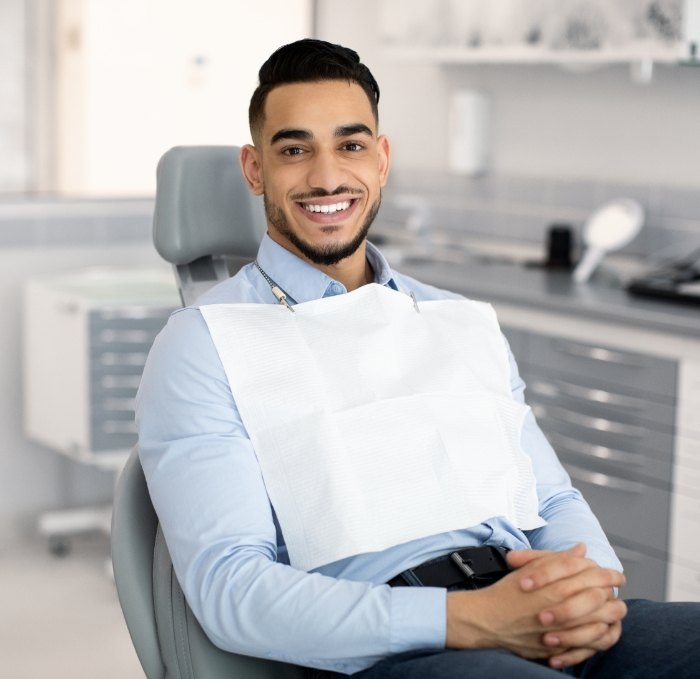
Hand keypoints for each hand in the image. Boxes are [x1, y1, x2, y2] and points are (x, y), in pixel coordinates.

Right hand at [445, 546, 625, 666]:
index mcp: (553, 585)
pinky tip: (603, 628)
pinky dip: (600, 635)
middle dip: (612, 591)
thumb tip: (581, 550)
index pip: (591, 574)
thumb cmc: (506, 593)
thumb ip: (558, 559)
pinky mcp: (559, 648)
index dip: (607, 572)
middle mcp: (559, 607)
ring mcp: (560, 630)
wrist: (487, 620)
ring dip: (611, 614)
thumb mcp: (529, 569)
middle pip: (600, 597)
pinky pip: (590, 645)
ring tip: (615, 607)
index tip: (614, 573)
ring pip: (600, 622)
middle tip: (616, 588)